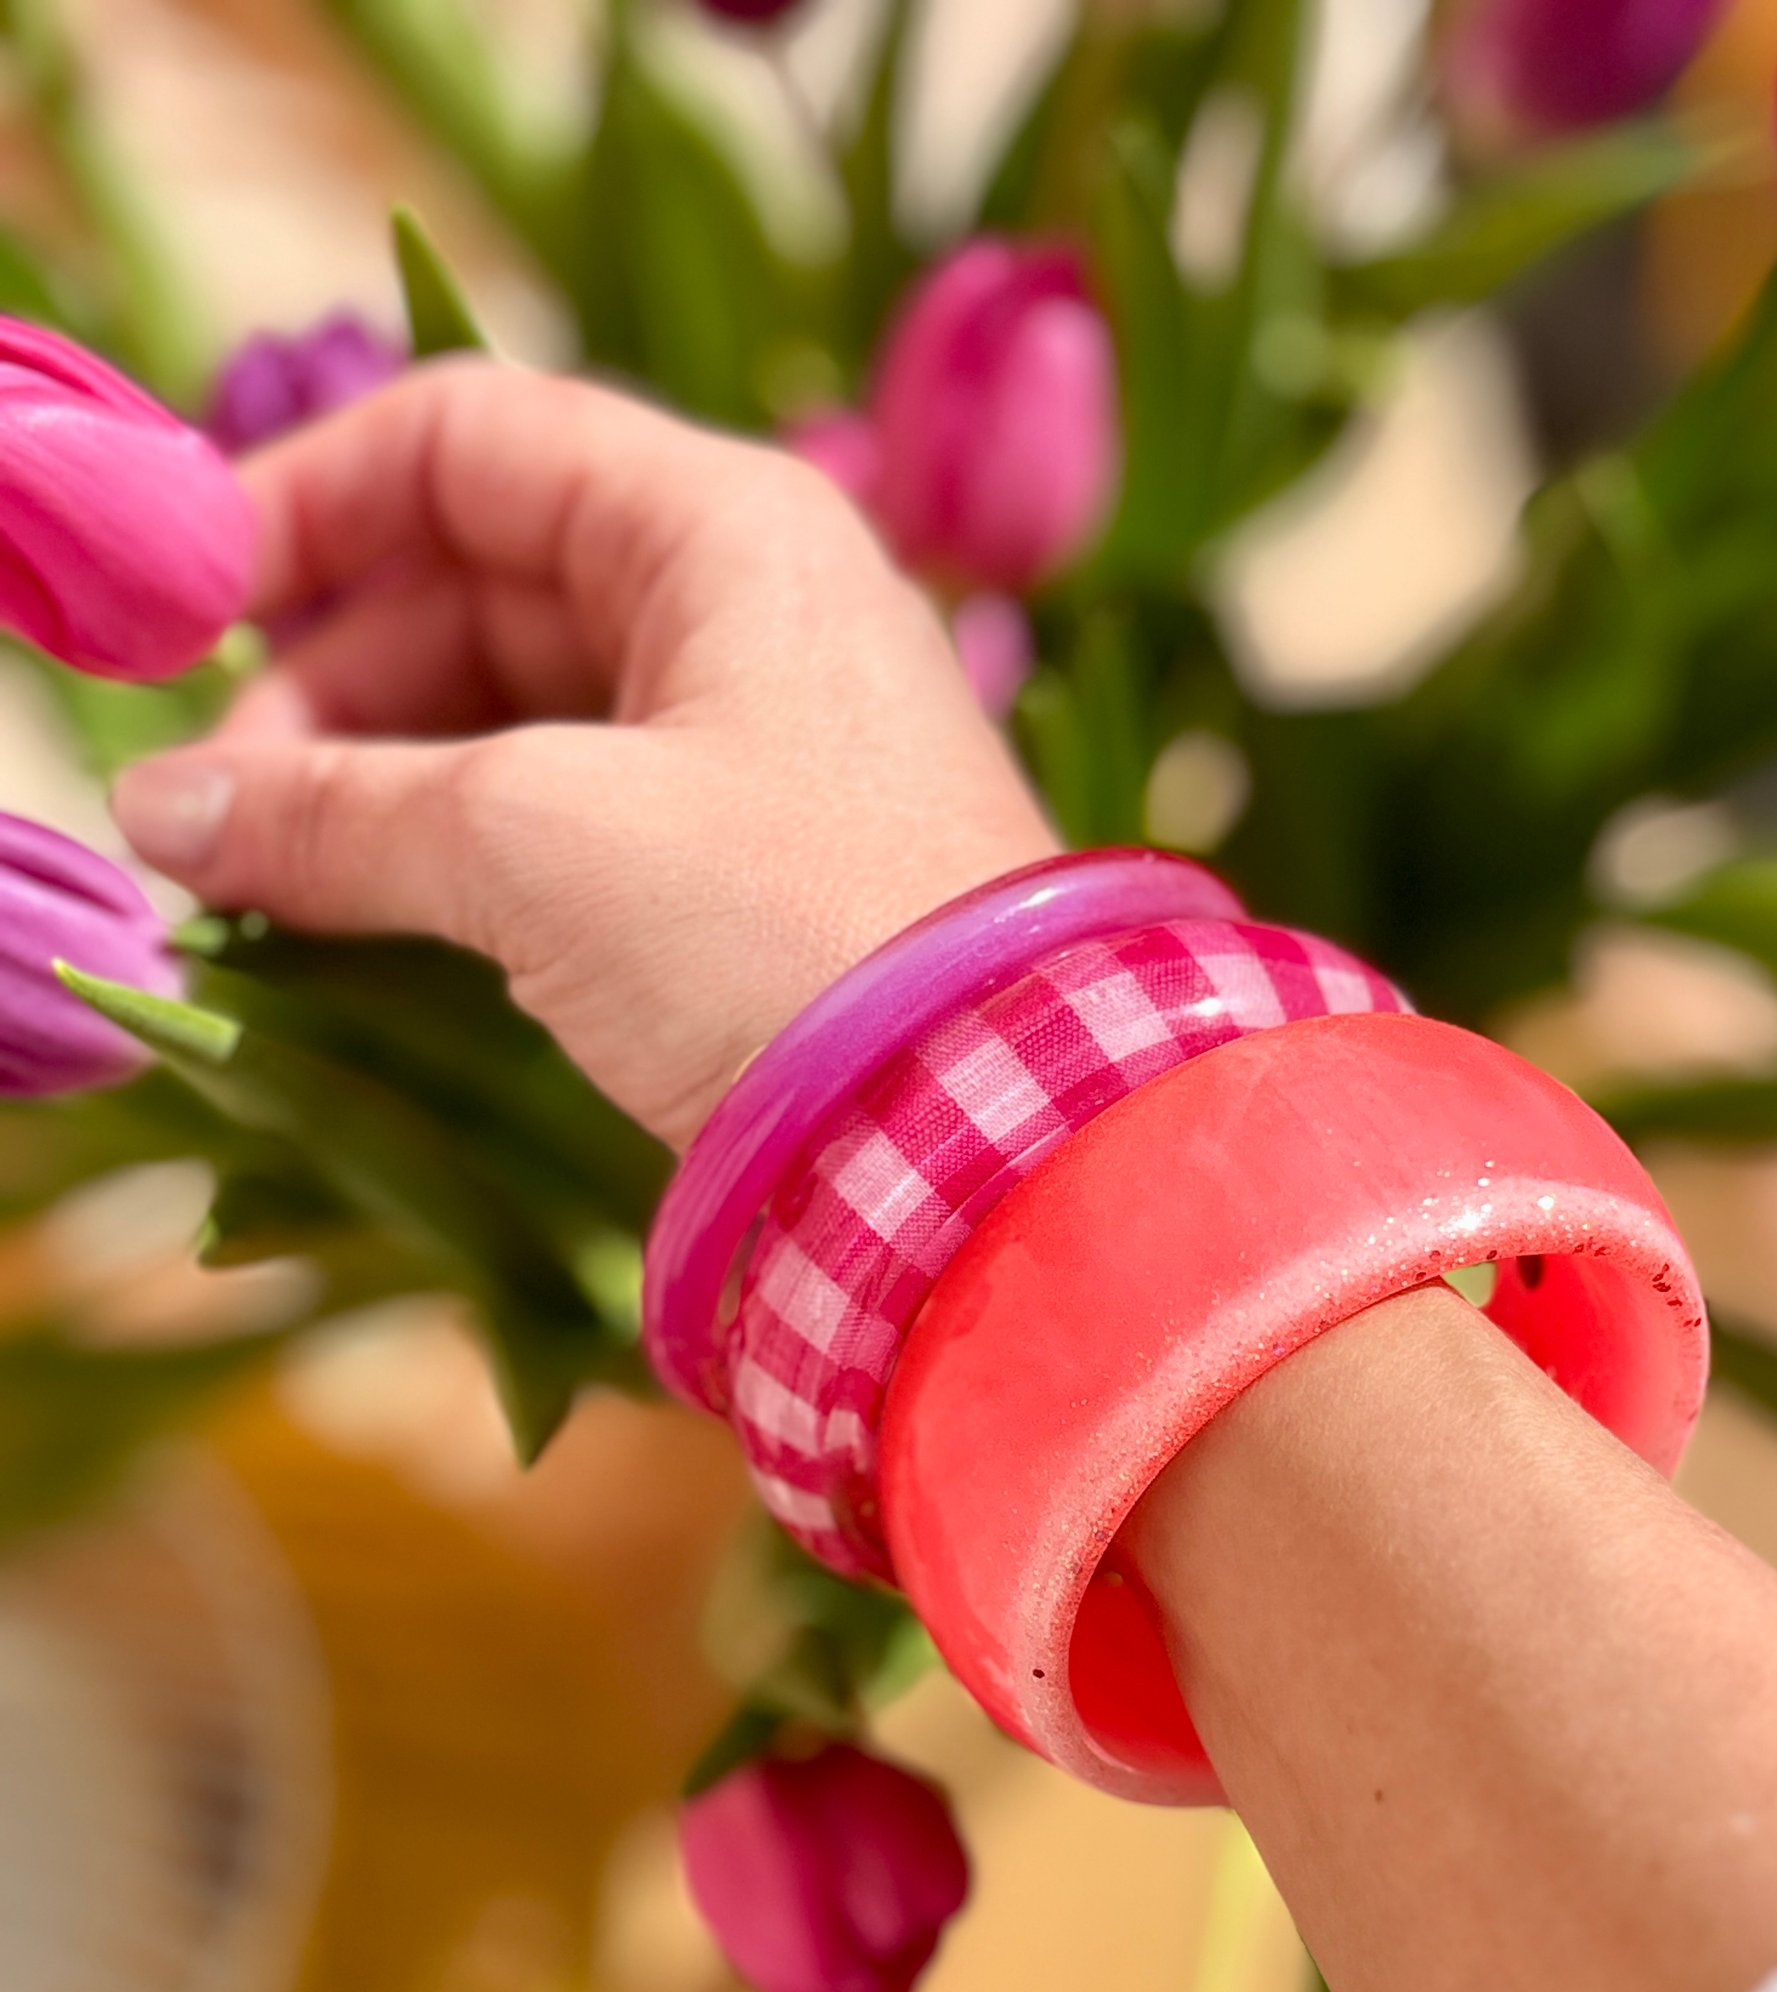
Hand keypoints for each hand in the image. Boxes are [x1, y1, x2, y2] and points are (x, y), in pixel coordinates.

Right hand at [110, 360, 1055, 1146]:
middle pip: (479, 587)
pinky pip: (570, 822)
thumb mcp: (539, 848)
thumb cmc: (789, 940)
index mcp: (721, 530)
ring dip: (380, 784)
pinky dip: (460, 858)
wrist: (990, 1146)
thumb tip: (167, 809)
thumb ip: (339, 811)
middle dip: (330, 687)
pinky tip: (370, 919)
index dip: (306, 503)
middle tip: (217, 817)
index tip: (182, 609)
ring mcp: (757, 748)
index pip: (472, 442)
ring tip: (268, 881)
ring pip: (518, 716)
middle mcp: (748, 612)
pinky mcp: (753, 876)